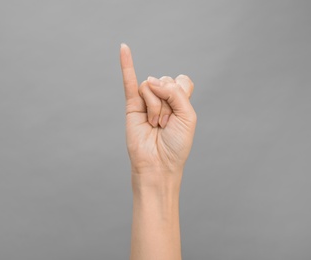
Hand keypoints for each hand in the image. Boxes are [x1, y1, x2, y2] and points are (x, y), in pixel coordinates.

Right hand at [120, 44, 196, 174]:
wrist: (158, 164)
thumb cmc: (176, 145)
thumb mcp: (187, 116)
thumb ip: (175, 92)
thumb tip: (150, 80)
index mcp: (179, 100)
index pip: (181, 80)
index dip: (181, 90)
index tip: (179, 108)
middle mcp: (163, 98)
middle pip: (166, 82)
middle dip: (168, 103)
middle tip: (166, 124)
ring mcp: (146, 101)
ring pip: (150, 86)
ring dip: (156, 107)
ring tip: (155, 125)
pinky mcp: (131, 106)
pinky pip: (128, 81)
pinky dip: (126, 64)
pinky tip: (123, 48)